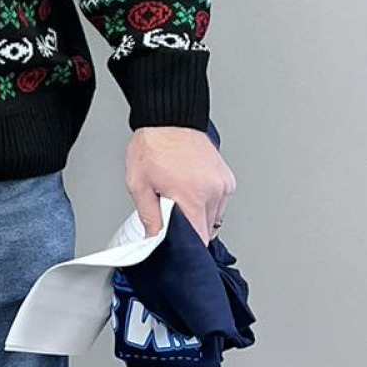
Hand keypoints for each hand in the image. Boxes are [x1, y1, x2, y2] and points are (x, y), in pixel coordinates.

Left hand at [126, 127, 235, 245]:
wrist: (169, 119)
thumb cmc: (153, 146)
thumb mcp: (139, 184)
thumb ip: (149, 217)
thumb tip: (154, 239)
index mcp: (192, 195)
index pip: (200, 238)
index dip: (188, 247)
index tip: (179, 247)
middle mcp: (212, 191)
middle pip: (206, 229)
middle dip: (189, 228)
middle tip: (171, 212)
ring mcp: (222, 184)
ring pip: (214, 217)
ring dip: (199, 215)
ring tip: (181, 196)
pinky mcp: (227, 179)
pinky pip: (219, 202)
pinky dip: (207, 202)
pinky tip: (192, 189)